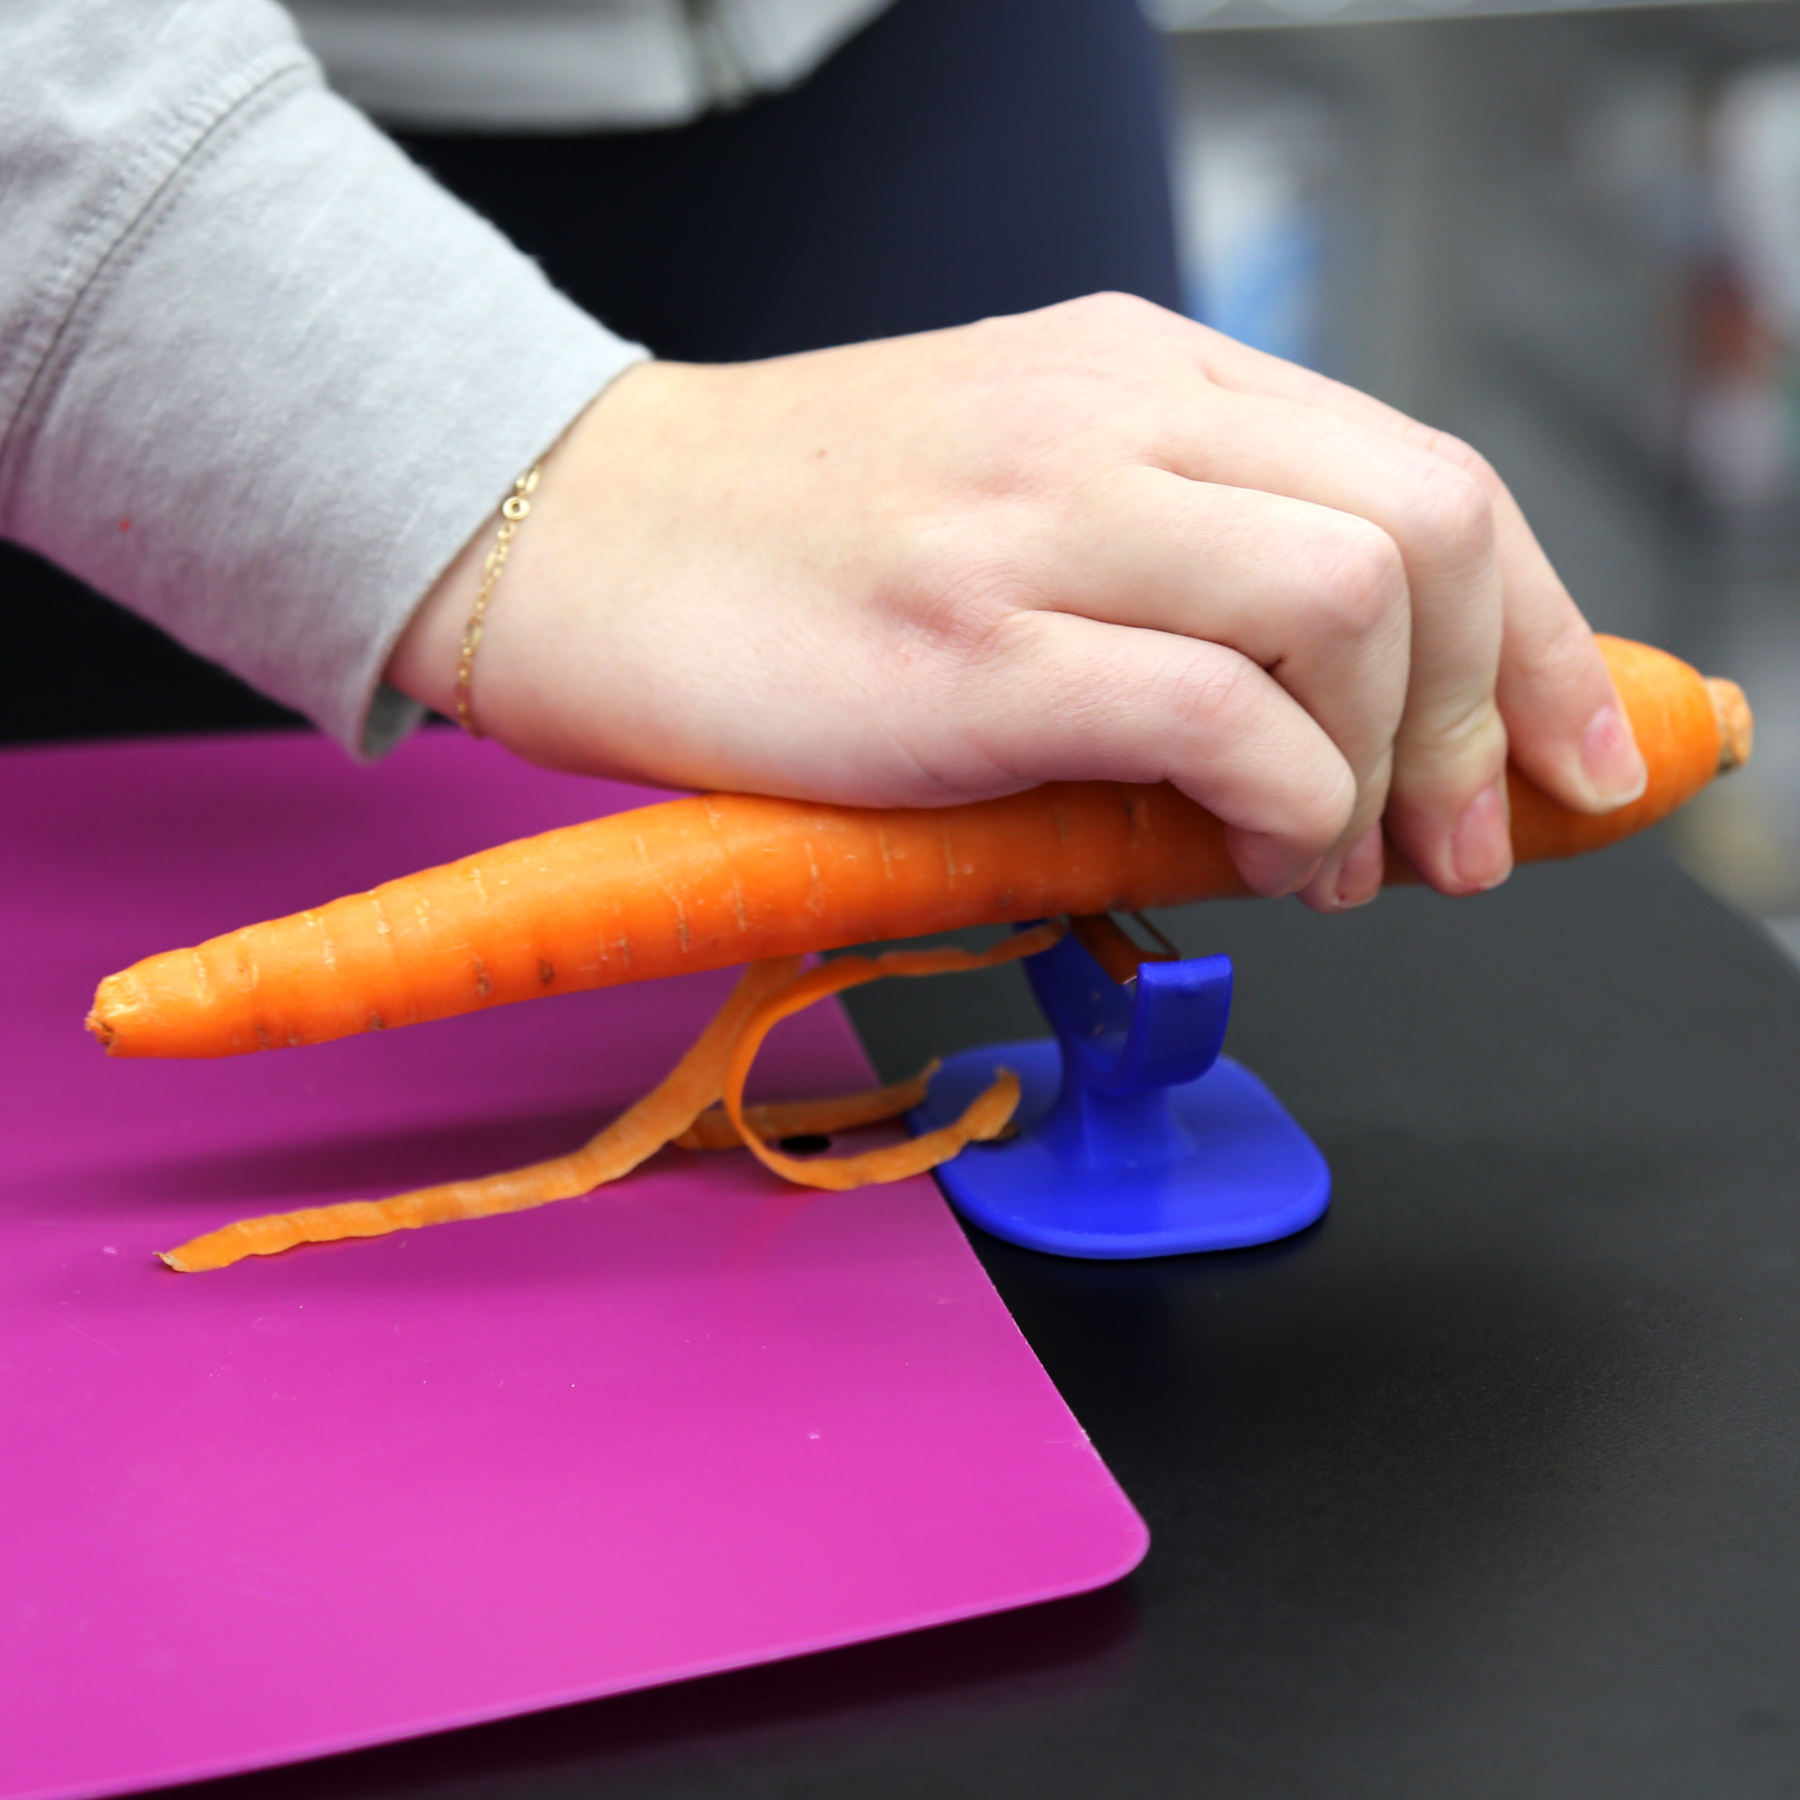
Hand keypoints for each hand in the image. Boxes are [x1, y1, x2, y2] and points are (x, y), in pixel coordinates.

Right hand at [387, 293, 1646, 910]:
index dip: (1537, 628)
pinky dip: (1288, 803)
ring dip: (1392, 764)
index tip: (1568, 751)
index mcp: (1139, 371)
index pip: (1422, 470)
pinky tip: (1258, 853)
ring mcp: (1041, 517)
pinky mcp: (969, 642)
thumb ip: (1167, 568)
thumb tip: (1320, 734)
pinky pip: (1219, 710)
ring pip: (1351, 600)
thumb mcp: (1010, 501)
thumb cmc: (783, 546)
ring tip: (1334, 860)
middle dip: (1499, 706)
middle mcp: (1113, 414)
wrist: (573, 539)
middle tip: (1465, 840)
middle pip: (1429, 521)